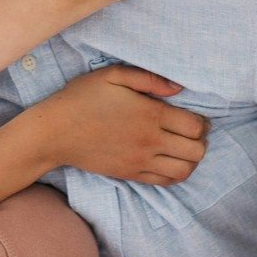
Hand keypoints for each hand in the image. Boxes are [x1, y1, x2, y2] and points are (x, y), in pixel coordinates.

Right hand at [37, 65, 206, 183]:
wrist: (55, 132)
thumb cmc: (82, 98)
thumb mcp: (113, 75)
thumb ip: (149, 79)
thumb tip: (178, 88)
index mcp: (150, 114)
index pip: (195, 126)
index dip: (201, 122)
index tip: (194, 116)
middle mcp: (150, 140)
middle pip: (196, 151)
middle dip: (200, 142)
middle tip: (190, 132)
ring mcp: (140, 161)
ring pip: (184, 170)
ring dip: (190, 160)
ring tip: (182, 148)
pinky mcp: (130, 174)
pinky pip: (164, 181)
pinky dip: (174, 173)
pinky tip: (168, 160)